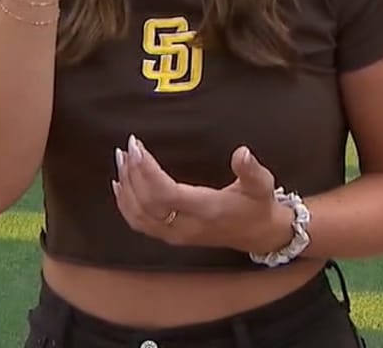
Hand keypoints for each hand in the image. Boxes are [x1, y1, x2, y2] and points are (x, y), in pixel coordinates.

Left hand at [112, 136, 291, 256]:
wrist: (259, 235)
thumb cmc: (257, 206)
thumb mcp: (262, 185)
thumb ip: (251, 170)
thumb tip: (242, 152)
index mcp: (206, 210)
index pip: (166, 194)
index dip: (147, 171)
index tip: (138, 147)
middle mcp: (186, 226)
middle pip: (146, 204)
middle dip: (132, 174)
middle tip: (128, 146)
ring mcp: (176, 235)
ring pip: (138, 216)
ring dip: (125, 188)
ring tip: (122, 159)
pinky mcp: (171, 236)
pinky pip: (140, 224)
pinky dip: (125, 205)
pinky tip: (120, 185)